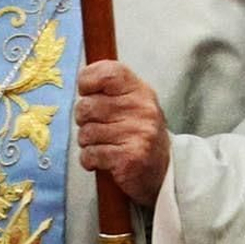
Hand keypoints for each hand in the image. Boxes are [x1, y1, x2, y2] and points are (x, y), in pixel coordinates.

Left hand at [75, 60, 170, 208]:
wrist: (163, 170)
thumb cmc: (139, 134)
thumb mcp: (132, 103)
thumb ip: (109, 88)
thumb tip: (81, 79)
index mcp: (140, 91)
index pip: (107, 73)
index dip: (87, 81)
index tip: (86, 92)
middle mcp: (142, 109)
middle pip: (87, 106)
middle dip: (84, 120)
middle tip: (97, 126)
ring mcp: (138, 133)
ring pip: (86, 132)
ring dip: (88, 143)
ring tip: (104, 144)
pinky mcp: (130, 158)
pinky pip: (91, 154)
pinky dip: (90, 160)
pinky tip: (103, 160)